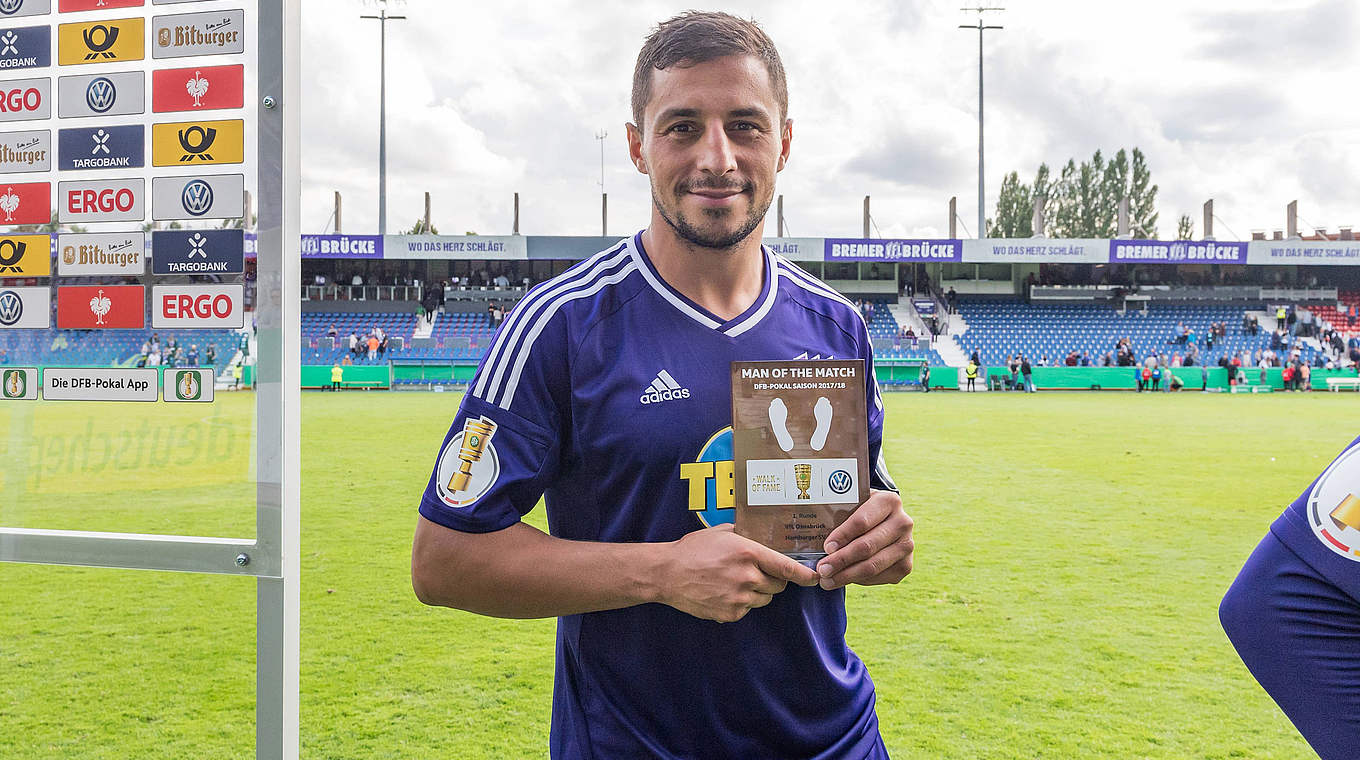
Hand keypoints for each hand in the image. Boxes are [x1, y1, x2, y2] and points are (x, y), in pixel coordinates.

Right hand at [658, 524, 819, 622]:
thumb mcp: (721, 532)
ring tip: (735, 581)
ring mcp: (739, 598)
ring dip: (757, 592)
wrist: (666, 574)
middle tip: (756, 572)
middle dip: (773, 579)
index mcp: (748, 553)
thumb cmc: (693, 549)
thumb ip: (745, 534)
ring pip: (764, 599)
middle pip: (778, 585)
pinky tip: (723, 592)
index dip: (804, 574)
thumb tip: (762, 534)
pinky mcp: (730, 614)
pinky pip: (747, 609)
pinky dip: (741, 603)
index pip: (786, 567)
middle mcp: (747, 577)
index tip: (815, 577)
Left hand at [815, 490, 913, 589]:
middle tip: (822, 570)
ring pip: (872, 566)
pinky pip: (878, 577)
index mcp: (889, 501)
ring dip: (846, 576)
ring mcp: (908, 545)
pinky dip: (858, 580)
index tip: (826, 547)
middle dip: (841, 560)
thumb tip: (813, 533)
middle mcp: (903, 523)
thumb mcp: (854, 504)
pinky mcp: (906, 565)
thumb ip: (840, 513)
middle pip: (867, 546)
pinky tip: (844, 578)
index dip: (842, 536)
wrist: (885, 521)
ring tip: (827, 581)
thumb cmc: (861, 512)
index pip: (862, 521)